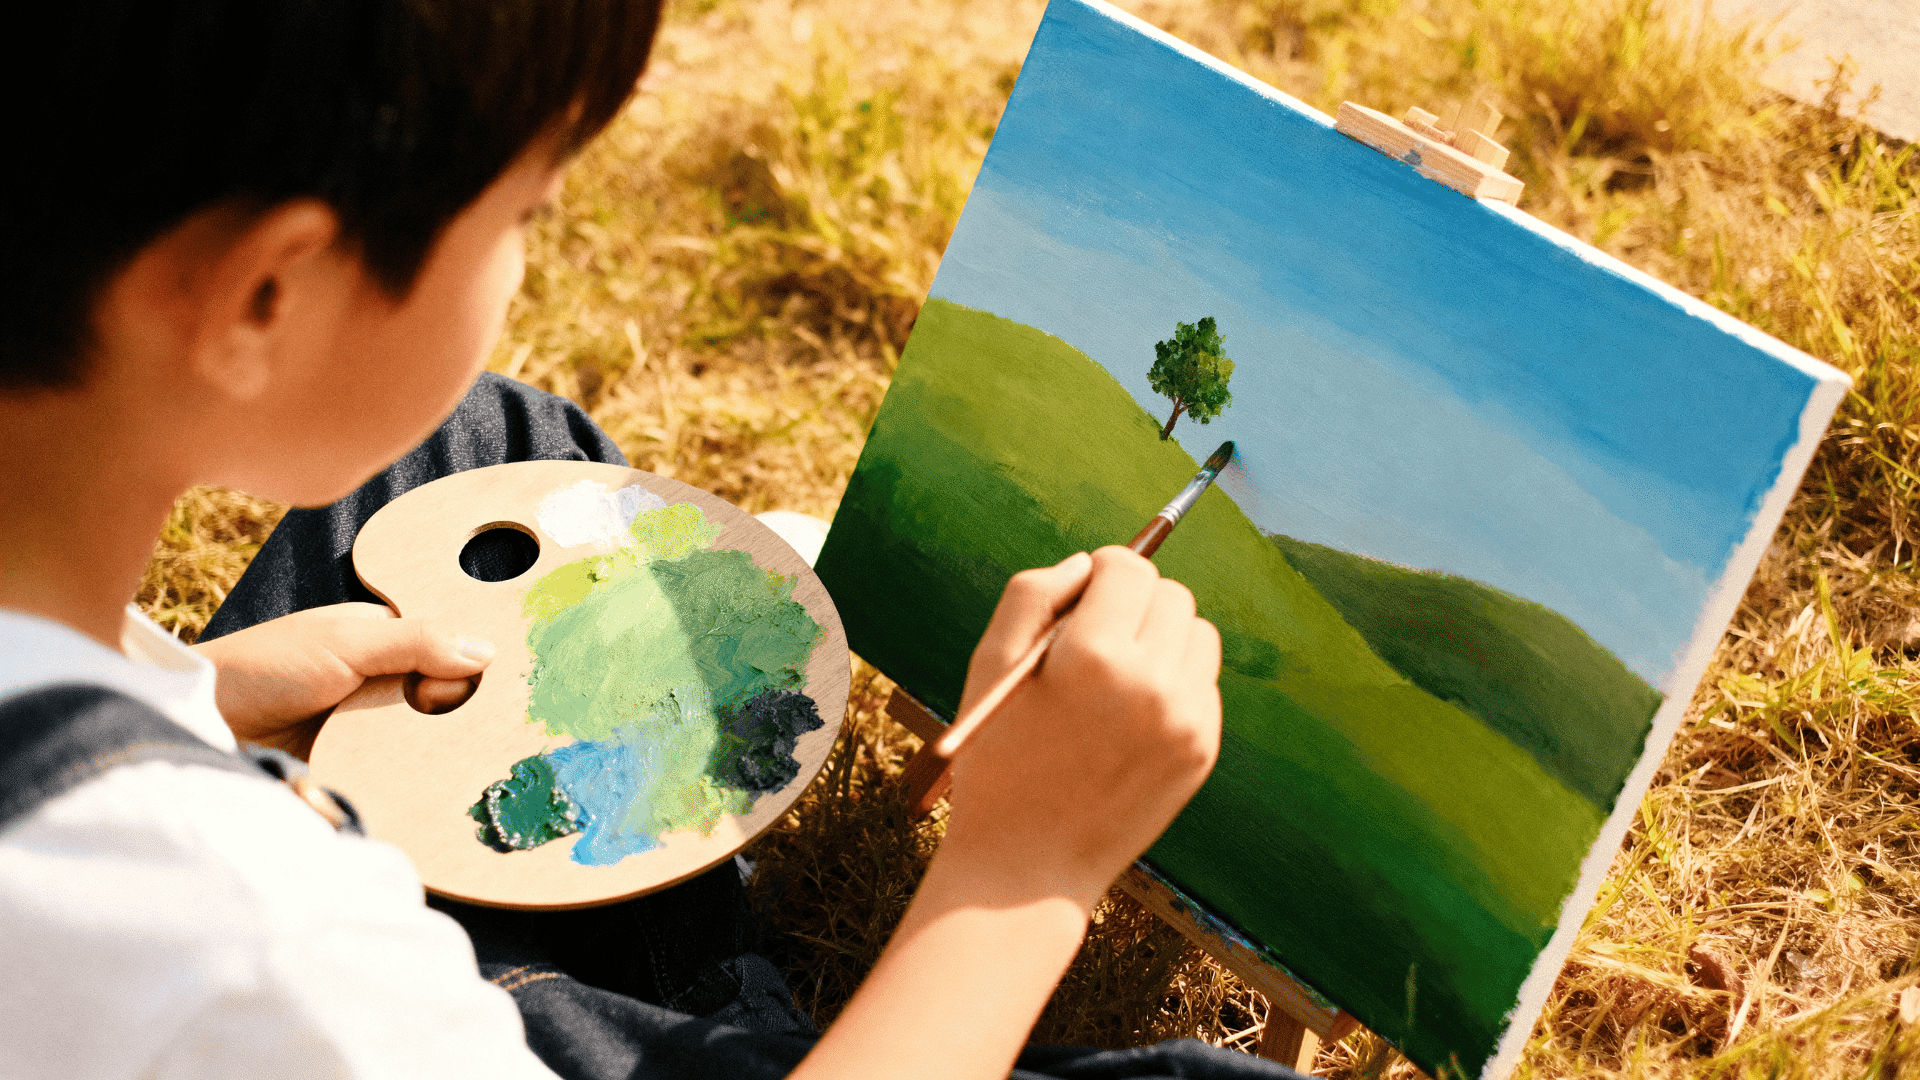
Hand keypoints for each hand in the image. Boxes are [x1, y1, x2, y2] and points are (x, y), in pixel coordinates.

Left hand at [193, 603, 494, 758]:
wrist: (199, 725)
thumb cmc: (264, 669)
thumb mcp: (346, 644)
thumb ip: (415, 643)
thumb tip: (488, 653)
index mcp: (382, 641)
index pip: (448, 657)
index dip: (466, 677)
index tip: (480, 700)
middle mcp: (379, 683)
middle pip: (440, 704)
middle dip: (454, 722)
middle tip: (479, 744)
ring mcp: (365, 728)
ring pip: (420, 744)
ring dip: (431, 757)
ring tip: (458, 773)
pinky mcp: (352, 767)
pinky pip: (393, 775)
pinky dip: (406, 781)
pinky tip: (425, 790)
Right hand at [941, 546, 1222, 910]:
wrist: (1027, 866)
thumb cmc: (997, 757)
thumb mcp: (990, 664)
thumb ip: (1033, 593)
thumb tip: (1089, 563)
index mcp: (1092, 656)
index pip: (1129, 569)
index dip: (1102, 572)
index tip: (1084, 593)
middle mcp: (1150, 684)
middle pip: (1170, 594)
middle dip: (1134, 601)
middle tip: (1094, 635)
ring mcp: (1185, 721)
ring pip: (1197, 633)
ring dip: (1162, 636)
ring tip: (1116, 673)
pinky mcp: (1202, 751)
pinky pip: (1203, 682)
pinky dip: (1174, 681)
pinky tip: (1131, 714)